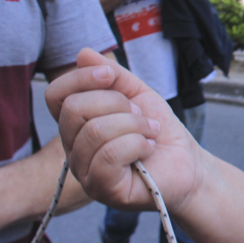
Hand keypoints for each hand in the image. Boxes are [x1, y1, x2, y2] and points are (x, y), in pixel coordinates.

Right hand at [45, 49, 200, 214]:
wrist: (188, 163)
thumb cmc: (158, 131)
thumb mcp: (138, 95)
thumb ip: (113, 75)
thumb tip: (83, 53)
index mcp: (76, 126)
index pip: (55, 95)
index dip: (80, 78)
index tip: (109, 75)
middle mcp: (73, 150)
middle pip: (74, 110)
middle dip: (117, 104)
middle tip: (140, 115)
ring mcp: (84, 172)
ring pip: (95, 131)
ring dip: (135, 125)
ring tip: (149, 133)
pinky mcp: (103, 189)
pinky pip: (110, 154)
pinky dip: (137, 144)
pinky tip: (147, 149)